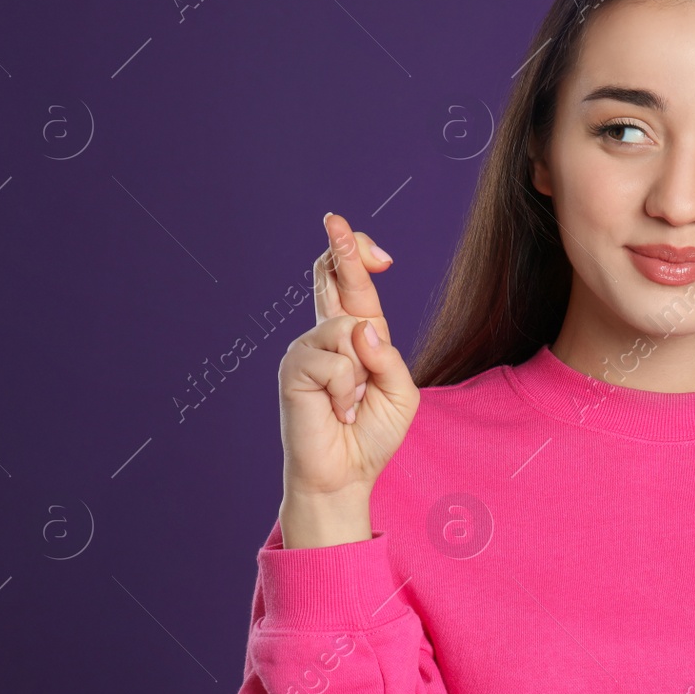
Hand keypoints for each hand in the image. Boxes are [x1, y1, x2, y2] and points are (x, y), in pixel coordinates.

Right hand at [276, 212, 418, 546]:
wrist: (345, 475)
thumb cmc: (372, 434)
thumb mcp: (401, 393)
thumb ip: (389, 358)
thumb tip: (362, 328)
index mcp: (354, 337)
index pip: (350, 286)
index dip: (354, 256)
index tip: (360, 238)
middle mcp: (325, 336)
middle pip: (330, 277)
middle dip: (341, 248)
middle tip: (335, 218)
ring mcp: (305, 349)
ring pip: (347, 330)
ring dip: (361, 373)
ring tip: (350, 403)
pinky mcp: (294, 369)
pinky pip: (337, 362)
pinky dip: (346, 391)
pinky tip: (337, 411)